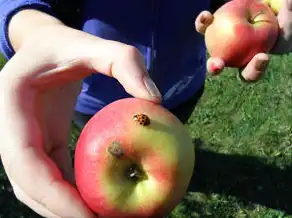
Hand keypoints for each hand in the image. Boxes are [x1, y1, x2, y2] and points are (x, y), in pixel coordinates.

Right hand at [0, 23, 160, 217]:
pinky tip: (97, 196)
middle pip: (27, 184)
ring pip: (37, 185)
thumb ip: (124, 62)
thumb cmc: (68, 45)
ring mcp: (25, 138)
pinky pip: (53, 174)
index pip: (22, 160)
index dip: (50, 194)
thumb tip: (154, 101)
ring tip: (103, 216)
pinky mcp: (43, 142)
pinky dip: (71, 191)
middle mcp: (12, 127)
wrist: (50, 46)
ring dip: (65, 207)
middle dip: (59, 210)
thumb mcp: (94, 44)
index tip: (87, 214)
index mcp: (12, 104)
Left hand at [195, 0, 291, 81]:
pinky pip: (207, 25)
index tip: (262, 56)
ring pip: (210, 47)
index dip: (254, 70)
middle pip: (222, 65)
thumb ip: (288, 20)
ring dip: (203, 37)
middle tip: (218, 65)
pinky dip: (204, 21)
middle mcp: (233, 56)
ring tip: (209, 46)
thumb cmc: (281, 21)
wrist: (266, 9)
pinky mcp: (214, 26)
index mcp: (250, 63)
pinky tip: (205, 16)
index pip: (250, 73)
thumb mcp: (288, 25)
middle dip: (216, 68)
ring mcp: (222, 42)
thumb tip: (289, 4)